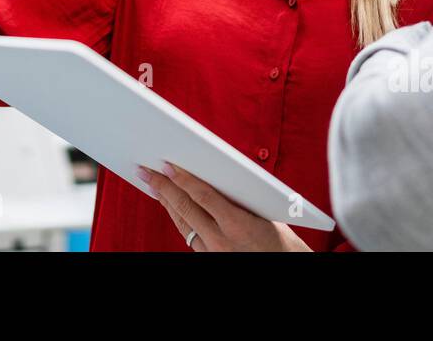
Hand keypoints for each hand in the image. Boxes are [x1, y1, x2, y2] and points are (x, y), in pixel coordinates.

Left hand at [136, 163, 311, 251]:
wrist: (287, 267)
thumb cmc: (281, 240)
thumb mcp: (263, 213)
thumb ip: (235, 197)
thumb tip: (211, 176)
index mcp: (238, 226)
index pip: (203, 196)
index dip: (182, 179)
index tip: (166, 165)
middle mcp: (221, 242)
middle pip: (185, 209)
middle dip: (162, 188)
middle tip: (145, 171)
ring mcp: (213, 252)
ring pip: (183, 223)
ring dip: (166, 202)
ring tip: (152, 184)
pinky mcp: (210, 258)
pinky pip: (189, 234)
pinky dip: (178, 217)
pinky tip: (171, 205)